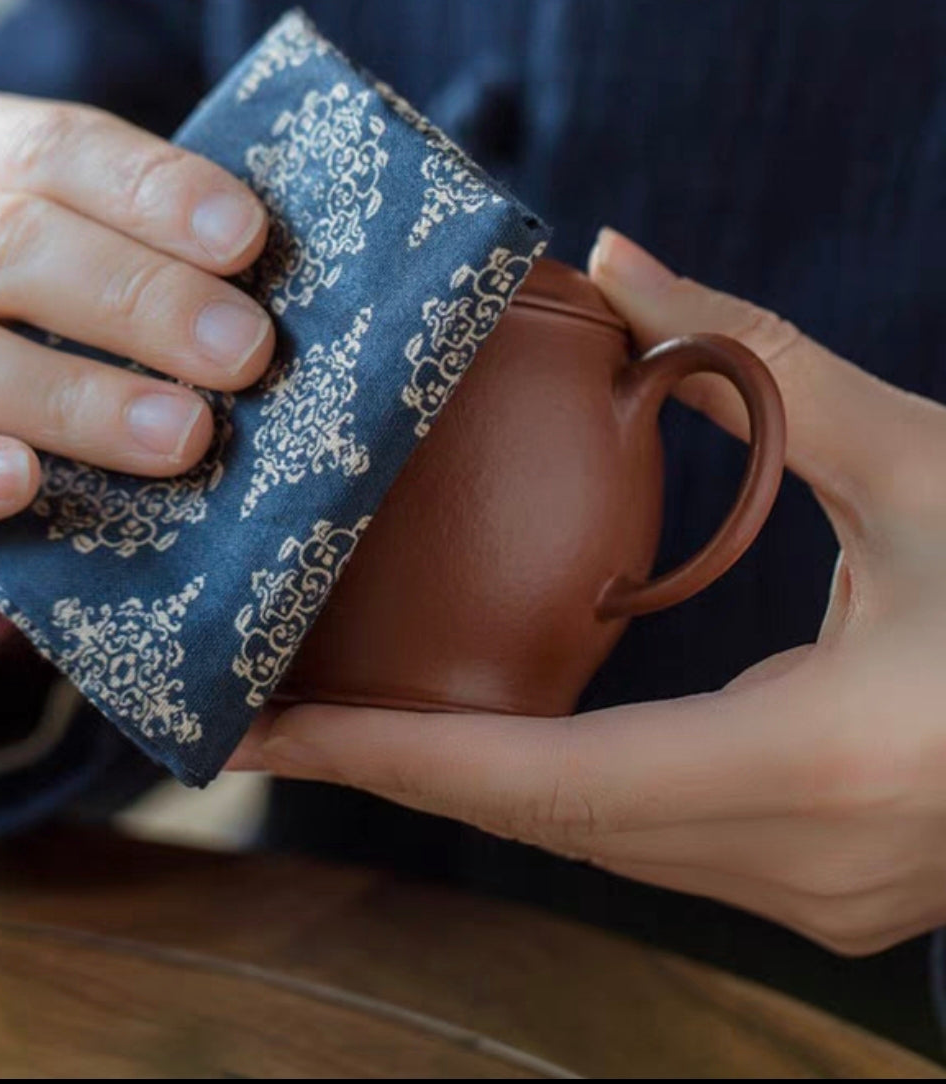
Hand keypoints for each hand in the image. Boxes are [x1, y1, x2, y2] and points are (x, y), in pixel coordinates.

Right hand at [0, 88, 272, 592]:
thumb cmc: (15, 331)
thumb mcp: (66, 266)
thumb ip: (137, 250)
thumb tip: (266, 267)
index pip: (40, 146)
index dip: (150, 190)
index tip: (248, 241)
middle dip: (136, 299)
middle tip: (244, 354)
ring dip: (76, 399)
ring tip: (184, 437)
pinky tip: (22, 484)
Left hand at [234, 228, 945, 954]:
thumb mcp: (923, 461)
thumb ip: (762, 357)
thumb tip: (623, 255)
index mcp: (823, 760)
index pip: (549, 778)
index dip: (397, 758)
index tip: (271, 733)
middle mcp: (806, 860)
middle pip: (549, 822)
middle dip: (402, 772)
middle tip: (268, 714)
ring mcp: (820, 895)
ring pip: (594, 845)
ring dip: (471, 786)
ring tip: (350, 722)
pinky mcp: (828, 884)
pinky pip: (647, 844)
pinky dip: (553, 792)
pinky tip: (486, 737)